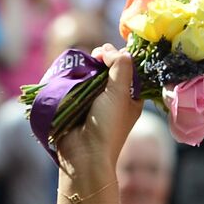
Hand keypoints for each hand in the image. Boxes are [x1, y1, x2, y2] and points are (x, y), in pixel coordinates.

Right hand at [54, 44, 144, 177]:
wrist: (84, 153)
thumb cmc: (108, 124)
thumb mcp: (120, 93)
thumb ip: (121, 67)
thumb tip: (115, 50)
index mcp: (131, 98)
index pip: (128, 69)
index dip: (120, 56)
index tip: (109, 52)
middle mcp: (114, 99)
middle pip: (108, 70)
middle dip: (101, 60)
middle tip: (95, 56)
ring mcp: (94, 102)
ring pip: (91, 76)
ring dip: (87, 67)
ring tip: (83, 63)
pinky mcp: (77, 105)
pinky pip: (77, 85)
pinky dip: (74, 77)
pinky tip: (72, 72)